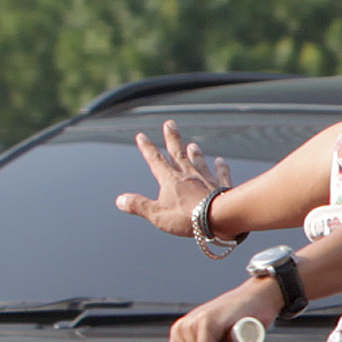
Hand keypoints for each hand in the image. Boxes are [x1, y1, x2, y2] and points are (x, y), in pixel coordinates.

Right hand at [115, 120, 234, 240]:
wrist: (219, 218)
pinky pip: (221, 175)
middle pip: (178, 153)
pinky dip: (221, 168)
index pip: (155, 160)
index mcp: (170, 180)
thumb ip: (139, 205)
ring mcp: (206, 180)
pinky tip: (221, 162)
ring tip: (193, 144)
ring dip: (195, 153)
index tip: (141, 135)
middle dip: (172, 138)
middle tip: (170, 123)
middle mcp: (188, 175)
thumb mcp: (157, 214)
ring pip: (199, 163)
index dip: (147, 148)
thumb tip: (119, 200)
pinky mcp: (221, 188)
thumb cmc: (187, 217)